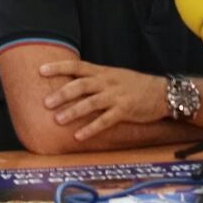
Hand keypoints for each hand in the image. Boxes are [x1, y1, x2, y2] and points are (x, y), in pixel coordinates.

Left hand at [39, 59, 167, 142]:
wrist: (162, 92)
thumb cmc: (134, 85)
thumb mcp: (113, 76)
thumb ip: (93, 79)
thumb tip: (69, 84)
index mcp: (102, 72)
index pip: (77, 66)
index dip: (58, 67)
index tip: (40, 70)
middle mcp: (107, 82)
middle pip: (81, 85)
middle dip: (62, 93)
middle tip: (45, 103)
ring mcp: (116, 96)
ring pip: (91, 102)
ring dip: (73, 111)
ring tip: (58, 120)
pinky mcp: (125, 110)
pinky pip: (105, 120)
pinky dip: (91, 128)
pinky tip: (78, 136)